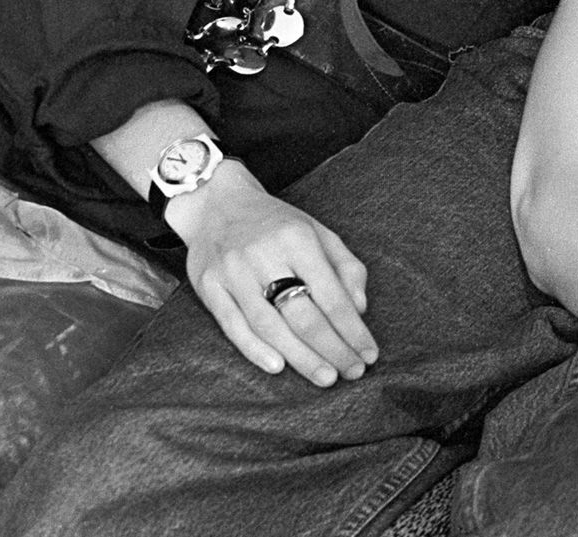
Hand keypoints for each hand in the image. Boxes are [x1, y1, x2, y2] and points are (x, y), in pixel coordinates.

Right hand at [165, 161, 376, 385]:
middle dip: (332, 348)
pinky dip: (255, 349)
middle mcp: (265, 255)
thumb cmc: (276, 223)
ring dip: (300, 357)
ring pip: (270, 325)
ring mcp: (233, 272)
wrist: (217, 202)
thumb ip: (345, 267)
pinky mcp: (208, 286)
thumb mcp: (318, 232)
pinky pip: (233, 325)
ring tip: (325, 376)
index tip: (369, 354)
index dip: (353, 329)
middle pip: (303, 314)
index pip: (331, 295)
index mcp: (298, 239)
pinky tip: (278, 366)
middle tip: (352, 372)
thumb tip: (360, 308)